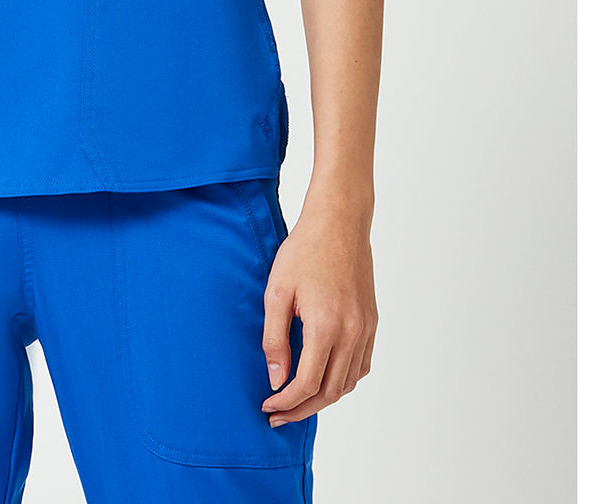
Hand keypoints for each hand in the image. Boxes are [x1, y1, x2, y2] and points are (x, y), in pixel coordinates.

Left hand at [260, 192, 377, 426]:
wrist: (339, 222)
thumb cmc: (304, 251)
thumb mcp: (277, 291)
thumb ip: (274, 338)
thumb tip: (276, 379)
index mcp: (326, 326)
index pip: (307, 384)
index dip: (286, 401)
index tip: (266, 405)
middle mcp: (352, 333)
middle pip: (330, 392)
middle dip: (302, 409)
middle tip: (278, 414)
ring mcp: (366, 329)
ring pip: (348, 383)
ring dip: (323, 399)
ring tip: (297, 401)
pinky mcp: (372, 322)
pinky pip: (361, 365)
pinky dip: (343, 380)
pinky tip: (324, 379)